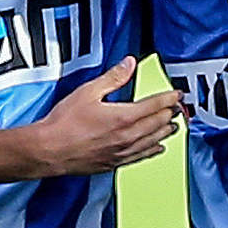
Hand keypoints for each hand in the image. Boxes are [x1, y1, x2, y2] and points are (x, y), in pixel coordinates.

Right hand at [29, 56, 182, 174]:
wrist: (49, 151)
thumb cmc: (64, 124)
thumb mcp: (88, 92)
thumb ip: (113, 78)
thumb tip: (129, 64)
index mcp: (123, 117)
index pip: (154, 106)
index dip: (168, 99)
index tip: (176, 95)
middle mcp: (127, 137)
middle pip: (157, 124)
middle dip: (170, 114)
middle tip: (178, 108)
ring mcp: (122, 152)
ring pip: (152, 141)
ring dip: (165, 132)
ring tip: (174, 126)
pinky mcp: (114, 163)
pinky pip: (141, 156)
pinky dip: (153, 150)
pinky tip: (157, 148)